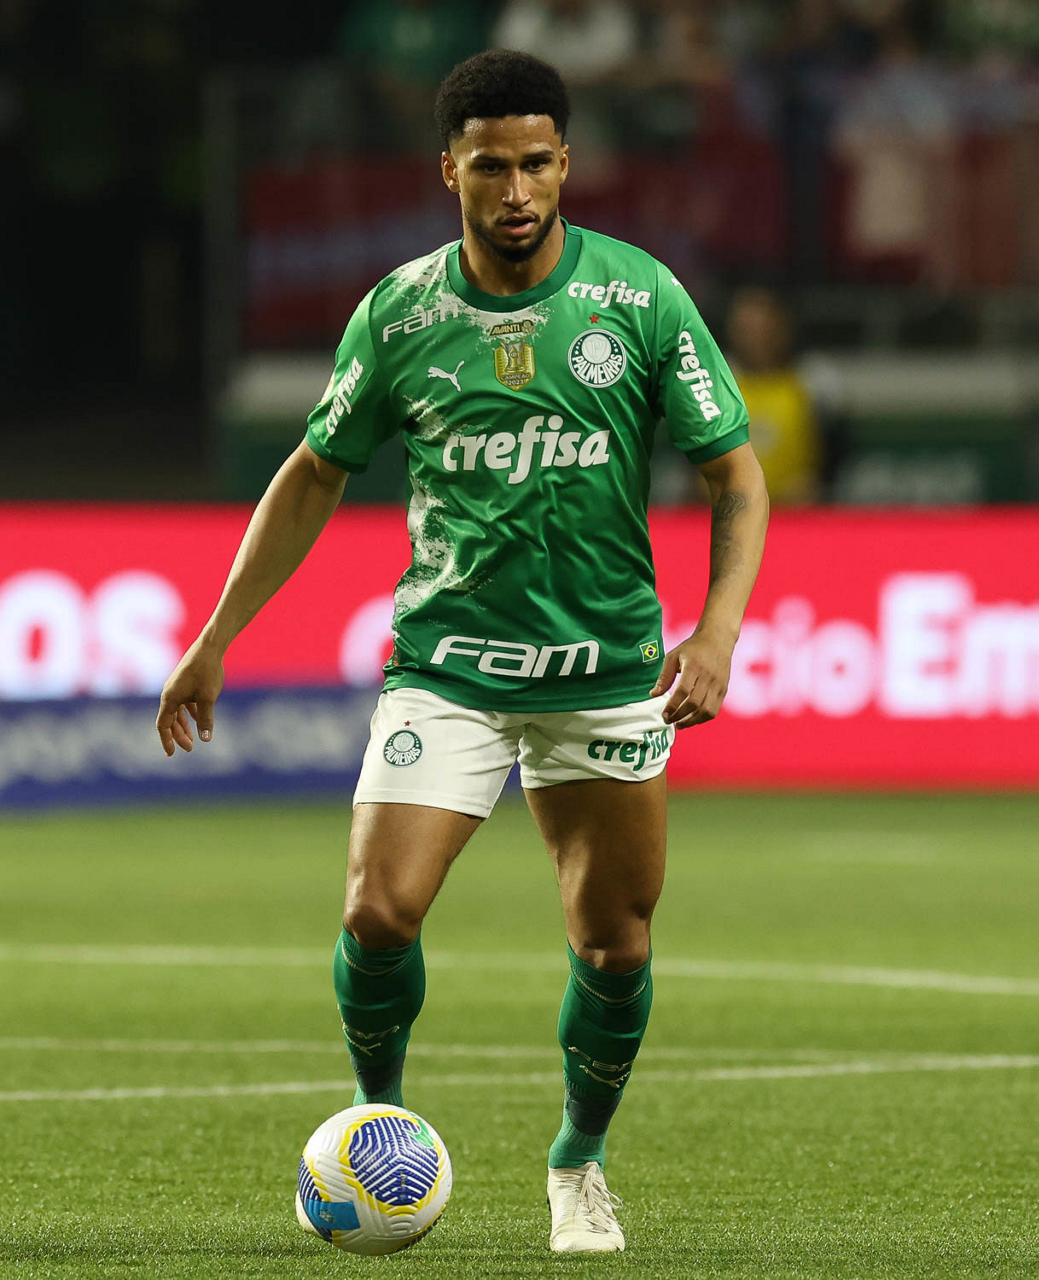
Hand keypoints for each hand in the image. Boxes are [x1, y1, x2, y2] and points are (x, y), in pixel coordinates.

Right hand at [155, 638, 224, 756]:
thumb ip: (206, 719)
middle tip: (189, 749)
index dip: (167, 740)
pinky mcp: (184, 683)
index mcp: (169, 699)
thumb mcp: (208, 699)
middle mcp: (169, 694)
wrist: (209, 648)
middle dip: (178, 736)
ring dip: (183, 726)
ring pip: (177, 712)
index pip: (163, 725)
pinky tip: (198, 720)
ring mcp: (176, 688)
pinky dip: (189, 713)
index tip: (171, 754)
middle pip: (170, 720)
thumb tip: (206, 740)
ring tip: (193, 739)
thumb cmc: (207, 672)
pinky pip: (184, 703)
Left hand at [649, 627, 734, 729]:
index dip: (672, 706)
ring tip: (679, 724)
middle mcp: (708, 676)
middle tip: (668, 720)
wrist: (718, 639)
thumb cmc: (693, 648)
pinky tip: (692, 719)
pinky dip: (702, 718)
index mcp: (694, 666)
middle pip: (694, 703)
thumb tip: (653, 694)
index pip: (683, 691)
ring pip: (707, 710)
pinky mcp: (724, 689)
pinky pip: (714, 710)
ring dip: (692, 721)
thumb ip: (664, 676)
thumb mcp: (674, 656)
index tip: (664, 714)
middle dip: (679, 716)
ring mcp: (718, 684)